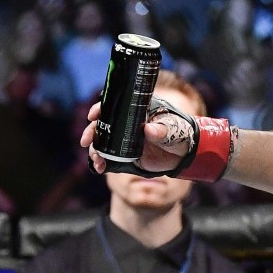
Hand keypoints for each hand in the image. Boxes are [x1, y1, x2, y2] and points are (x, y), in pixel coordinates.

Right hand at [82, 97, 231, 181]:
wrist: (186, 154)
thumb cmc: (181, 133)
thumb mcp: (173, 129)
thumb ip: (162, 129)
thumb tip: (148, 130)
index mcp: (138, 110)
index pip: (115, 105)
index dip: (101, 108)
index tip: (93, 115)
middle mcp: (127, 123)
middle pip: (103, 124)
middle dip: (91, 131)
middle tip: (86, 140)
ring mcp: (125, 139)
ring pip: (103, 141)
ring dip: (95, 149)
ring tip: (96, 158)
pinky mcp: (126, 154)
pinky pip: (110, 157)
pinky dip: (102, 162)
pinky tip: (100, 168)